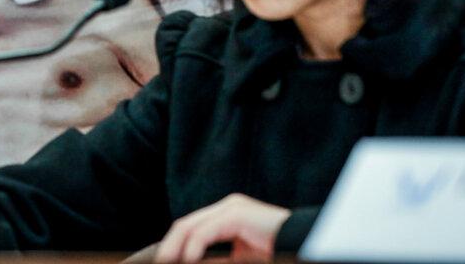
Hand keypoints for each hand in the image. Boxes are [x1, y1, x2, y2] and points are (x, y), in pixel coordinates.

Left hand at [153, 193, 289, 262]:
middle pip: (186, 224)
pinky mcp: (237, 214)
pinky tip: (188, 258)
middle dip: (169, 245)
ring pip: (191, 226)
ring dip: (175, 247)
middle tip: (160, 262)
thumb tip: (195, 261)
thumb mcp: (243, 256)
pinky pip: (207, 231)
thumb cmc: (277, 249)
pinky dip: (194, 247)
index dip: (175, 245)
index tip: (165, 261)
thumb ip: (223, 258)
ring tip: (167, 262)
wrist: (305, 242)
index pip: (192, 228)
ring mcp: (231, 208)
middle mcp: (227, 207)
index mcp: (227, 216)